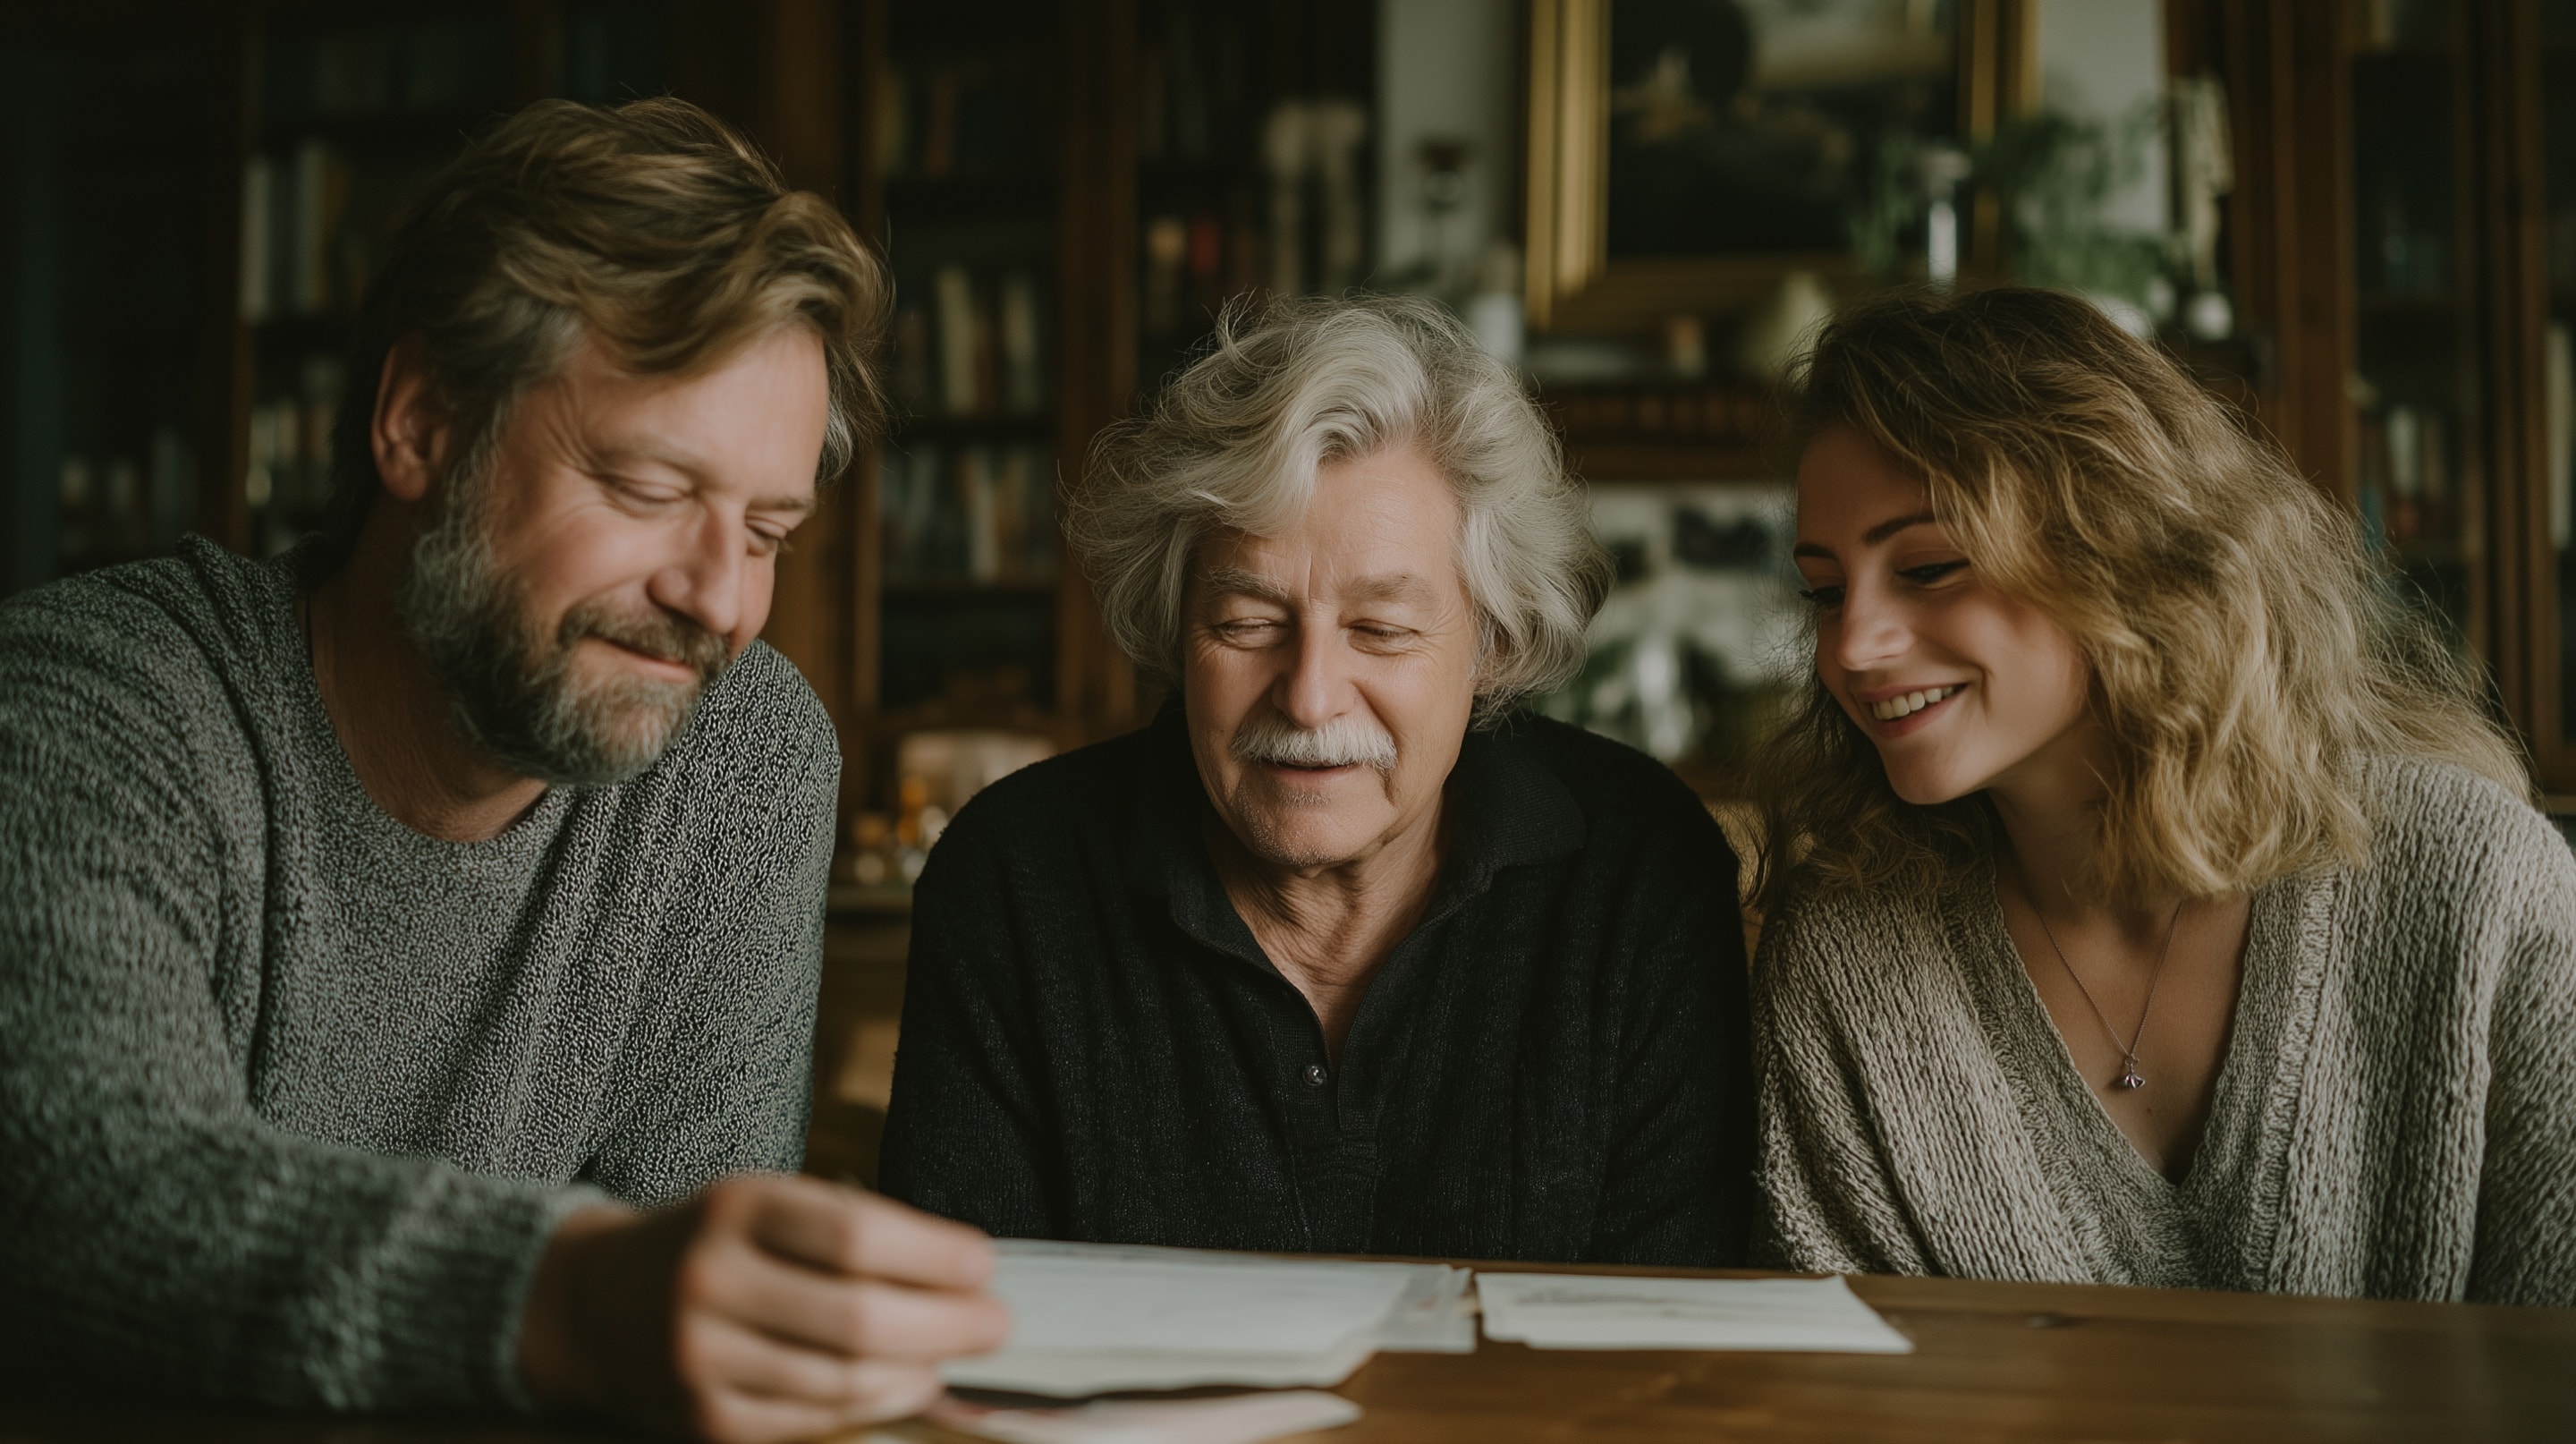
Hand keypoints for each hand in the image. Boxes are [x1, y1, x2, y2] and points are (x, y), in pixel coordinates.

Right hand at [517, 1174, 1009, 1442]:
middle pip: (856, 1317)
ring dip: (916, 1372)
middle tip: (996, 1324)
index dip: (934, 1255)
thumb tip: (960, 1270)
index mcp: (734, 1210)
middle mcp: (709, 1282)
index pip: (856, 1235)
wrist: (596, 1303)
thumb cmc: (714, 1244)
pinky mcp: (702, 1421)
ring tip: (952, 1358)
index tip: (984, 1263)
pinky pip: (808, 1421)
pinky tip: (905, 1386)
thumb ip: (849, 1227)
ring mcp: (700, 1359)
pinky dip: (870, 1406)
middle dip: (946, 1324)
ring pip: (839, 1379)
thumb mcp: (766, 1204)